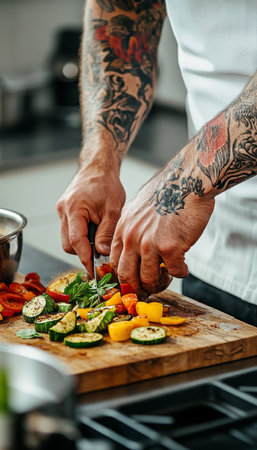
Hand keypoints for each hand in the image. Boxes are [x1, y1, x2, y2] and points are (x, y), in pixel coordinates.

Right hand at [57, 162, 124, 276]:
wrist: (98, 167)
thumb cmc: (107, 184)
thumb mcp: (113, 209)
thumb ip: (107, 232)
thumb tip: (102, 253)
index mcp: (74, 208)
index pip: (76, 241)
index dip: (85, 259)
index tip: (94, 271)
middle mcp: (63, 210)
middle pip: (69, 244)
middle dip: (84, 252)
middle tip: (102, 255)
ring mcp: (62, 211)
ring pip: (68, 239)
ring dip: (83, 244)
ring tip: (100, 238)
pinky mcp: (65, 211)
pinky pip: (70, 230)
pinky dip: (82, 235)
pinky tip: (95, 230)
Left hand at [110, 173, 213, 296]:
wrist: (187, 181)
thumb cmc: (167, 192)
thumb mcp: (138, 208)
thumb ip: (132, 228)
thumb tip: (133, 248)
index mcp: (122, 229)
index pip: (113, 262)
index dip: (121, 277)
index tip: (130, 284)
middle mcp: (132, 238)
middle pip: (126, 276)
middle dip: (136, 288)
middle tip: (147, 290)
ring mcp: (149, 244)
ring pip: (148, 279)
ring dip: (160, 283)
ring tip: (168, 277)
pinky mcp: (170, 248)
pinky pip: (175, 272)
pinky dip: (181, 273)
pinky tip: (184, 267)